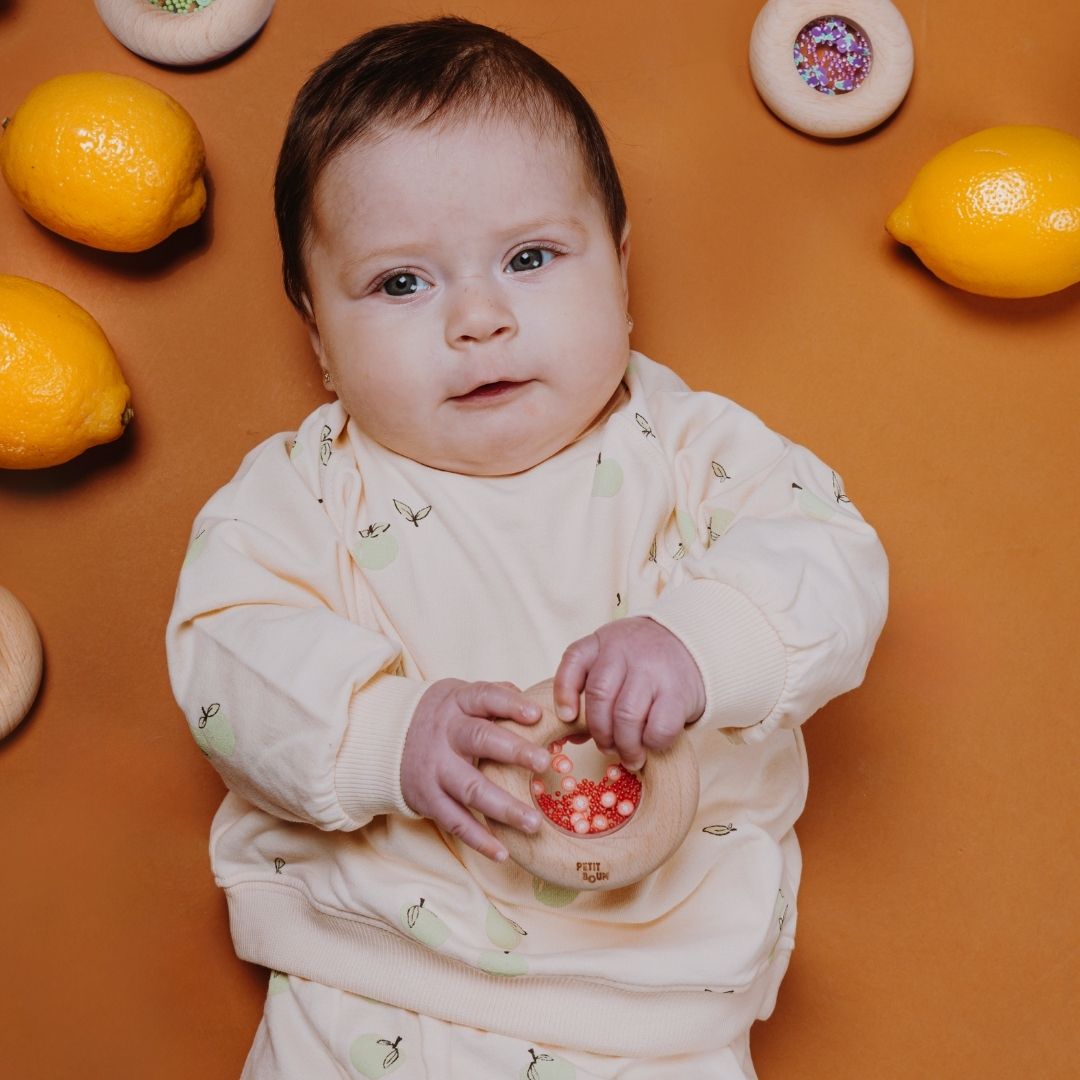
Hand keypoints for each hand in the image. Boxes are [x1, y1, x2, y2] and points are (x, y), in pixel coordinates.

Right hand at [401, 679, 551, 862]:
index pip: (485, 697)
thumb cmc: (444, 717)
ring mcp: (436, 769)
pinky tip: (503, 853)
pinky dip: (479, 839)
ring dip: (504, 807)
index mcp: (458, 703)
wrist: (386, 740)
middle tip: (544, 762)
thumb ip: (498, 696)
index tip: (536, 715)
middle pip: (480, 740)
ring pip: (471, 788)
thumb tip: (540, 703)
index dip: (510, 704)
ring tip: (534, 823)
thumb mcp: (462, 696)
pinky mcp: (428, 799)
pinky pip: (455, 821)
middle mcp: (446, 734)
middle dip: (514, 751)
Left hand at [553, 617, 704, 770]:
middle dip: (599, 731)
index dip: (564, 693)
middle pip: (600, 696)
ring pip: (627, 715)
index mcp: (603, 642)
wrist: (691, 644)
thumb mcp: (612, 658)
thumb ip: (589, 688)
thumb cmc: (642, 660)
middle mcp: (625, 652)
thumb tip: (573, 735)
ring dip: (624, 745)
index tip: (567, 718)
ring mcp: (653, 670)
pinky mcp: (678, 692)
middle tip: (606, 747)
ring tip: (630, 756)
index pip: (574, 660)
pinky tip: (651, 745)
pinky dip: (651, 743)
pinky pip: (659, 727)